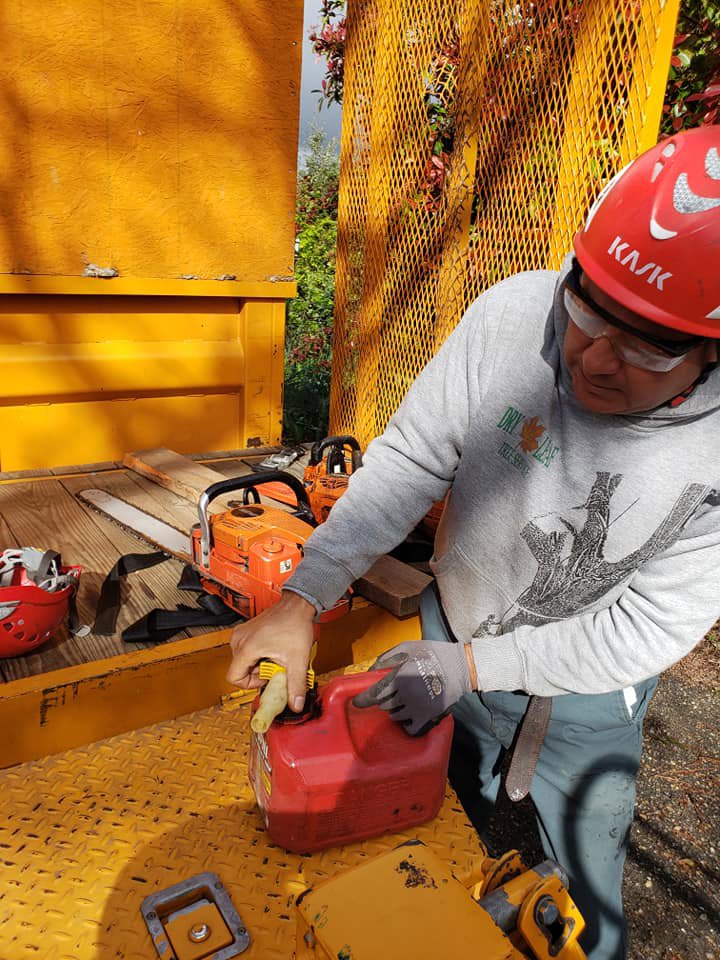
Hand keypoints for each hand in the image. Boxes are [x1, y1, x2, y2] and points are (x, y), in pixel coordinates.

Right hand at [227, 591, 315, 711]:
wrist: (298, 605)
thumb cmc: (295, 624)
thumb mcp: (297, 660)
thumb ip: (296, 685)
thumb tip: (295, 704)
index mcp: (246, 648)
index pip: (234, 678)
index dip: (250, 685)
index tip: (266, 679)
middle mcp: (239, 640)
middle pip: (240, 670)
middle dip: (258, 674)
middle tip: (276, 666)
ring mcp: (241, 634)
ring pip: (243, 661)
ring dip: (259, 664)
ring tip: (276, 656)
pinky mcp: (246, 631)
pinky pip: (246, 651)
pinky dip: (259, 655)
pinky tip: (274, 649)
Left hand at [352, 640, 472, 735]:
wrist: (461, 667)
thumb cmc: (433, 654)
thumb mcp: (407, 647)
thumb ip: (386, 658)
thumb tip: (371, 671)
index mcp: (398, 677)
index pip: (374, 694)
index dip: (362, 700)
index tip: (357, 702)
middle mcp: (405, 695)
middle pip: (383, 705)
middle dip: (382, 700)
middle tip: (389, 693)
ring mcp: (416, 708)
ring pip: (395, 716)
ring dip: (394, 710)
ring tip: (401, 701)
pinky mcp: (428, 716)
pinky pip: (409, 728)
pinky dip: (406, 724)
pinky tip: (409, 715)